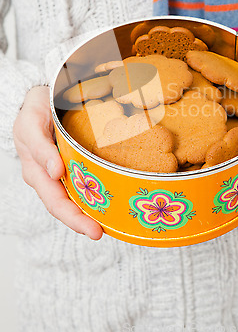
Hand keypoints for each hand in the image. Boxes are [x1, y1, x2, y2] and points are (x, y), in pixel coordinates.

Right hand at [13, 86, 102, 239]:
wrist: (41, 98)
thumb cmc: (33, 111)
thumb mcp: (31, 126)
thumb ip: (41, 148)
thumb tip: (55, 173)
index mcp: (37, 173)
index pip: (56, 203)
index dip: (74, 219)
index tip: (93, 230)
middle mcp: (50, 177)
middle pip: (67, 206)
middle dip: (84, 222)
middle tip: (102, 233)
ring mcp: (62, 171)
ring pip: (77, 196)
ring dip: (93, 210)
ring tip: (112, 222)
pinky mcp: (74, 162)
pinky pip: (84, 180)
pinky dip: (96, 191)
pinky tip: (111, 196)